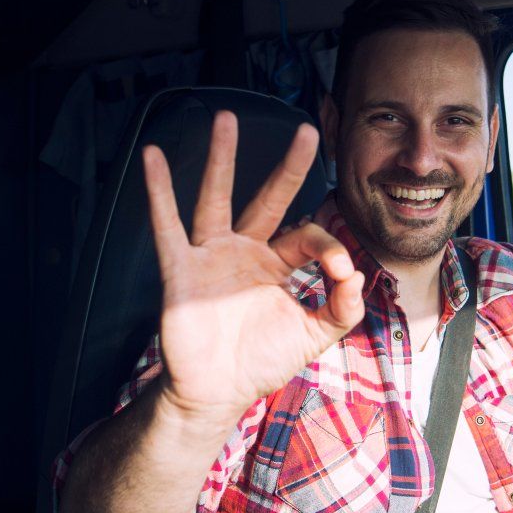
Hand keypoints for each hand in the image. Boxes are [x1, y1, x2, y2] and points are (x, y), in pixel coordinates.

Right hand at [144, 111, 364, 424]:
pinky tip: (154, 158)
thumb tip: (359, 275)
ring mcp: (211, 257)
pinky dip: (159, 192)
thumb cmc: (260, 363)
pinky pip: (168, 226)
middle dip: (287, 167)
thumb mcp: (313, 336)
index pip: (307, 237)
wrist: (216, 395)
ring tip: (225, 117)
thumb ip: (342, 309)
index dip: (329, 249)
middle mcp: (244, 251)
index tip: (339, 273)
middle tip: (307, 131)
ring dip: (221, 159)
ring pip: (217, 198)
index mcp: (276, 264)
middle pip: (268, 199)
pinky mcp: (181, 270)